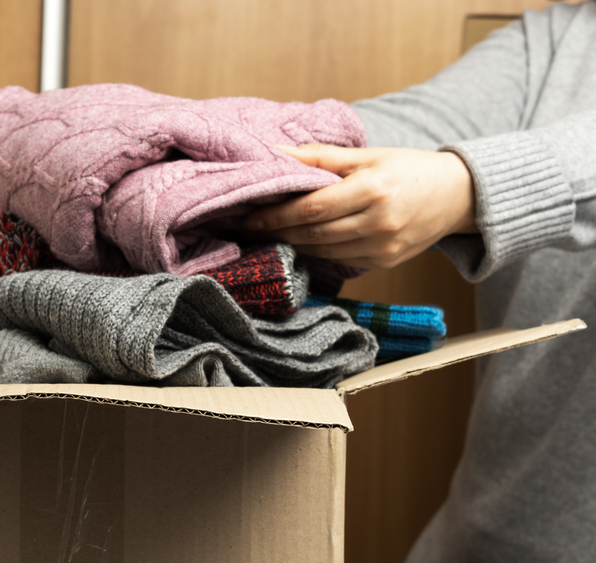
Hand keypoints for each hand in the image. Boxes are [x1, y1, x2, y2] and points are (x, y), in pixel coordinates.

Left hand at [243, 144, 476, 269]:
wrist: (458, 195)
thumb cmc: (409, 169)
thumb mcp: (368, 155)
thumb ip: (321, 157)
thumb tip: (277, 153)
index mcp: (373, 190)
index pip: (312, 208)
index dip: (278, 215)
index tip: (251, 215)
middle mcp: (378, 222)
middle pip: (314, 234)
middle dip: (278, 232)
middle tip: (250, 228)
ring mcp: (382, 247)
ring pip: (323, 251)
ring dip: (294, 244)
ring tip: (270, 235)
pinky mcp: (384, 262)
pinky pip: (339, 260)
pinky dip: (318, 252)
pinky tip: (302, 243)